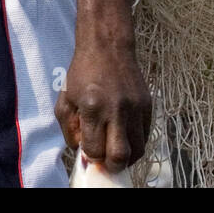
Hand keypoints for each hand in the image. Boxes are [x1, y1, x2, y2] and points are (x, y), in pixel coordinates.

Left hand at [55, 39, 152, 172]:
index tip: (89, 150)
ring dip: (126, 158)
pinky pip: (145, 136)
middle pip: (120, 156)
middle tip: (105, 160)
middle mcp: (117, 110)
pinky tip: (124, 137)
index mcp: (92, 107)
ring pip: (138, 151)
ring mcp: (135, 108)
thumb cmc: (82, 73)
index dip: (91, 156)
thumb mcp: (65, 99)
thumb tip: (82, 152)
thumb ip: (69, 129)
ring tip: (115, 150)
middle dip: (111, 166)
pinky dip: (135, 143)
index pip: (95, 150)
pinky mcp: (148, 105)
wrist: (107, 46)